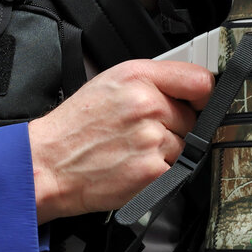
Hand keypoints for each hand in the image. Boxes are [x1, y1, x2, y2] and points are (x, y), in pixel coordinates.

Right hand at [27, 59, 214, 220]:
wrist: (47, 165)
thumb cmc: (75, 128)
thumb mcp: (109, 84)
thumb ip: (152, 82)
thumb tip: (190, 91)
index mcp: (138, 77)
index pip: (199, 80)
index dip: (204, 95)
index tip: (201, 104)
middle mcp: (147, 104)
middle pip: (194, 118)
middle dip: (177, 128)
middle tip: (145, 135)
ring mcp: (151, 139)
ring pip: (187, 147)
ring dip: (168, 153)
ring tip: (134, 152)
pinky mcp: (152, 171)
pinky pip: (177, 171)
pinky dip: (161, 174)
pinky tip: (134, 168)